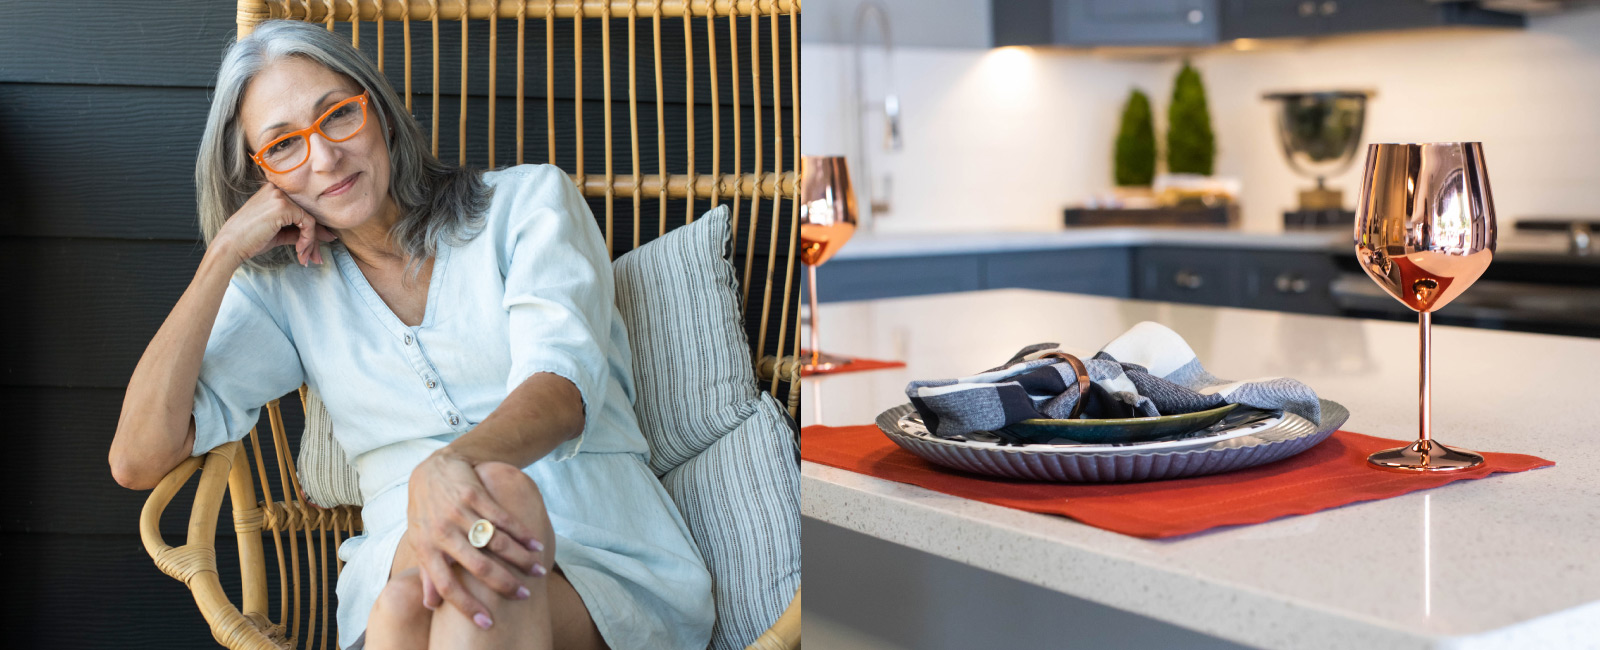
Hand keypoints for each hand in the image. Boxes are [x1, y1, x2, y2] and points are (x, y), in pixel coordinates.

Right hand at [214, 181, 337, 266]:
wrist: (230, 246)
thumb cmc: (251, 240)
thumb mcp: (280, 232)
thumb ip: (301, 230)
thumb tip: (329, 234)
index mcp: (275, 191)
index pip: (303, 208)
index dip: (313, 230)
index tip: (315, 248)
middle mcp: (278, 188)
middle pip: (308, 213)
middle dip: (315, 238)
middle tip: (316, 258)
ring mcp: (280, 195)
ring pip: (310, 219)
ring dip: (312, 242)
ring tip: (306, 258)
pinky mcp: (283, 206)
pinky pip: (307, 223)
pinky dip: (308, 239)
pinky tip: (299, 251)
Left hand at [405, 451, 544, 621]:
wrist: (433, 468)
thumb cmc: (427, 511)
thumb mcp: (420, 541)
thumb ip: (426, 574)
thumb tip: (430, 607)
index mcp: (427, 549)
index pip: (446, 585)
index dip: (467, 606)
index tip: (488, 623)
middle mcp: (442, 532)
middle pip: (477, 565)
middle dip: (504, 583)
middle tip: (523, 595)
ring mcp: (459, 512)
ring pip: (495, 542)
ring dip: (519, 558)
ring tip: (537, 571)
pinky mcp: (474, 495)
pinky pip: (502, 518)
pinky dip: (522, 532)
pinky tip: (536, 544)